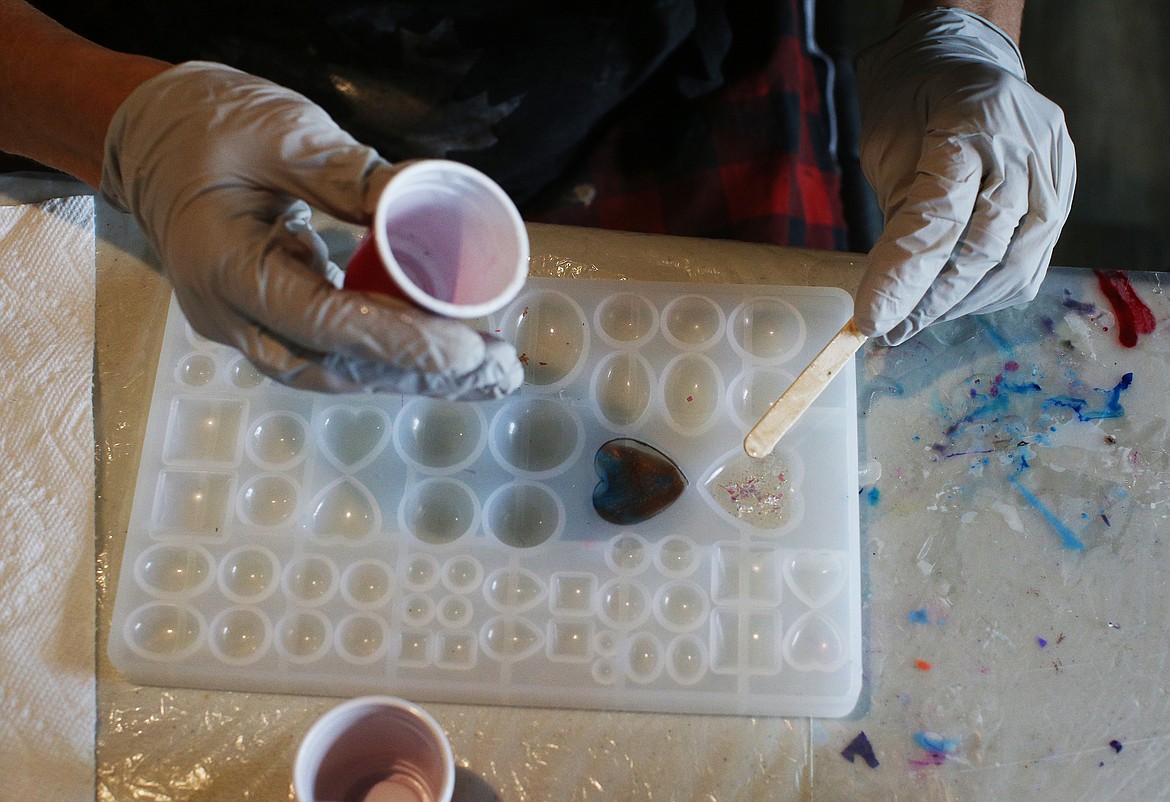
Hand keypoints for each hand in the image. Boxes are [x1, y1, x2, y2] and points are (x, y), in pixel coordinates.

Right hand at [101, 61, 522, 397]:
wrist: (149, 135)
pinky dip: (383, 357)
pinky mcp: (261, 320)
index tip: (467, 350)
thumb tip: (428, 208)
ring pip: (334, 370)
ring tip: (483, 374)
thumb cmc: (207, 125)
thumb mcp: (284, 135)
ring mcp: (241, 325)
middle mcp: (229, 315)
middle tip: (496, 372)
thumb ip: (354, 177)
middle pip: (336, 366)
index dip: (400, 343)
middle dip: (421, 373)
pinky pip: (328, 352)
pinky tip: (437, 358)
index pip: (326, 323)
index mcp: (226, 267)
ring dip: (410, 374)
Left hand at [855, 9, 1075, 345]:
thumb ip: (899, 220)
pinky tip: (952, 302)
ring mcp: (1053, 170)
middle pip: (983, 247)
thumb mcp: (887, 150)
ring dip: (960, 304)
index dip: (905, 275)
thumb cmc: (913, 112)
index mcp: (972, 120)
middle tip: (891, 328)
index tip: (873, 318)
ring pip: (1013, 264)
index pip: (940, 216)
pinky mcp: (1063, 193)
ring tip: (916, 319)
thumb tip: (888, 301)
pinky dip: (988, 293)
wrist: (959, 70)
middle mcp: (1025, 145)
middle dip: (932, 300)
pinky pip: (1031, 263)